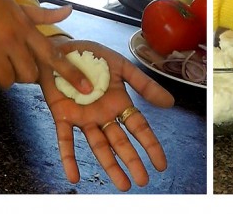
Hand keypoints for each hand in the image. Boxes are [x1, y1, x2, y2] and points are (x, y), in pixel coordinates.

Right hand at [0, 0, 90, 97]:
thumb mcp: (18, 6)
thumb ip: (43, 16)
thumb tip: (68, 11)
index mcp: (26, 28)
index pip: (54, 55)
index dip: (72, 74)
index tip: (86, 88)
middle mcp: (12, 40)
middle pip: (30, 75)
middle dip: (24, 76)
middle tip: (13, 66)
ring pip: (8, 82)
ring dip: (4, 81)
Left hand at [39, 38, 174, 189]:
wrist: (62, 48)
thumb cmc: (93, 57)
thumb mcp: (122, 67)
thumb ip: (143, 85)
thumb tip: (170, 103)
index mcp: (119, 103)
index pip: (138, 128)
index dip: (150, 145)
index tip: (161, 165)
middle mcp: (103, 115)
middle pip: (120, 142)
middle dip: (132, 160)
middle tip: (142, 180)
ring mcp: (83, 117)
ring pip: (98, 146)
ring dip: (109, 165)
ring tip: (123, 184)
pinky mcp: (62, 115)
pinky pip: (65, 140)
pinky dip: (68, 158)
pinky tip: (74, 176)